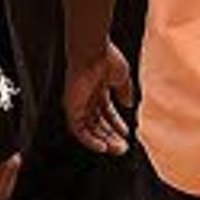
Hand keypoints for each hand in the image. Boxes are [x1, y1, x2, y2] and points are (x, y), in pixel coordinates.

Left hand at [61, 41, 135, 155]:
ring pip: (89, 129)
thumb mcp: (122, 77)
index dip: (116, 124)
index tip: (127, 134)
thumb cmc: (107, 58)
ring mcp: (77, 103)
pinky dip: (90, 140)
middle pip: (97, 123)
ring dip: (103, 140)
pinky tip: (103, 147)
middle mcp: (86, 98)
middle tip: (123, 148)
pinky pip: (78, 130)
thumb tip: (129, 105)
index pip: (105, 112)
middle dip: (111, 136)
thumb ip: (125, 91)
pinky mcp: (71, 108)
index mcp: (97, 89)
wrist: (93, 51)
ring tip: (117, 149)